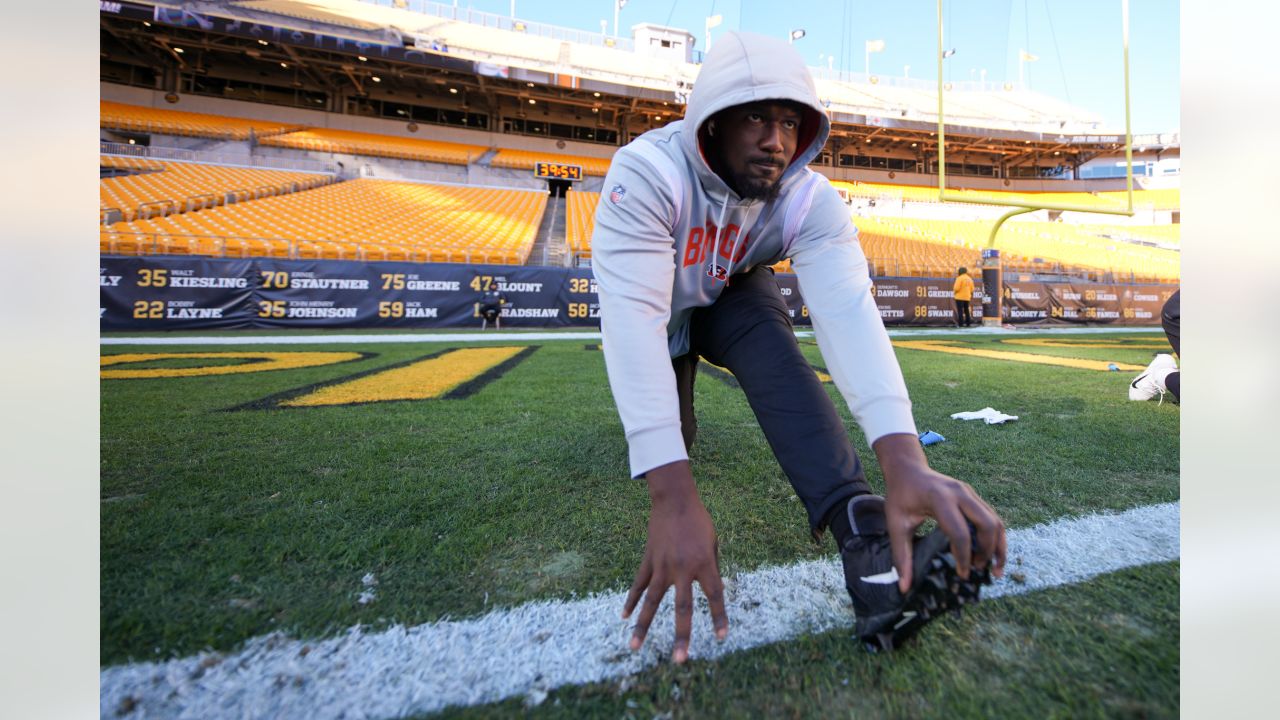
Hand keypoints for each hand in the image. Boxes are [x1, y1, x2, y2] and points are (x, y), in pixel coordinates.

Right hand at [622, 460, 728, 663]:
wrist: (674, 500)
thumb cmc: (699, 521)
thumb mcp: (713, 543)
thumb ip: (711, 567)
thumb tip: (711, 591)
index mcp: (704, 563)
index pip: (714, 596)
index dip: (719, 617)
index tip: (721, 638)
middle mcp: (682, 568)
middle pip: (682, 608)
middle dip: (682, 635)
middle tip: (679, 660)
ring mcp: (662, 565)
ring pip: (651, 602)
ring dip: (643, 626)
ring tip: (635, 648)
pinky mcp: (648, 560)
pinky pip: (638, 584)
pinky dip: (631, 600)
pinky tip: (624, 617)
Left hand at [872, 433, 1006, 594]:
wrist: (907, 469)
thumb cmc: (900, 496)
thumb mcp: (895, 524)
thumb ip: (901, 556)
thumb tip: (904, 587)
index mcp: (939, 498)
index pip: (960, 531)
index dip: (964, 556)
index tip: (962, 574)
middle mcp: (960, 493)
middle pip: (987, 524)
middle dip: (987, 551)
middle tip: (979, 571)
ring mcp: (970, 493)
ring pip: (995, 521)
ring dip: (998, 546)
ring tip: (995, 569)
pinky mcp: (974, 496)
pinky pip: (992, 517)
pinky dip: (995, 537)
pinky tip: (992, 555)